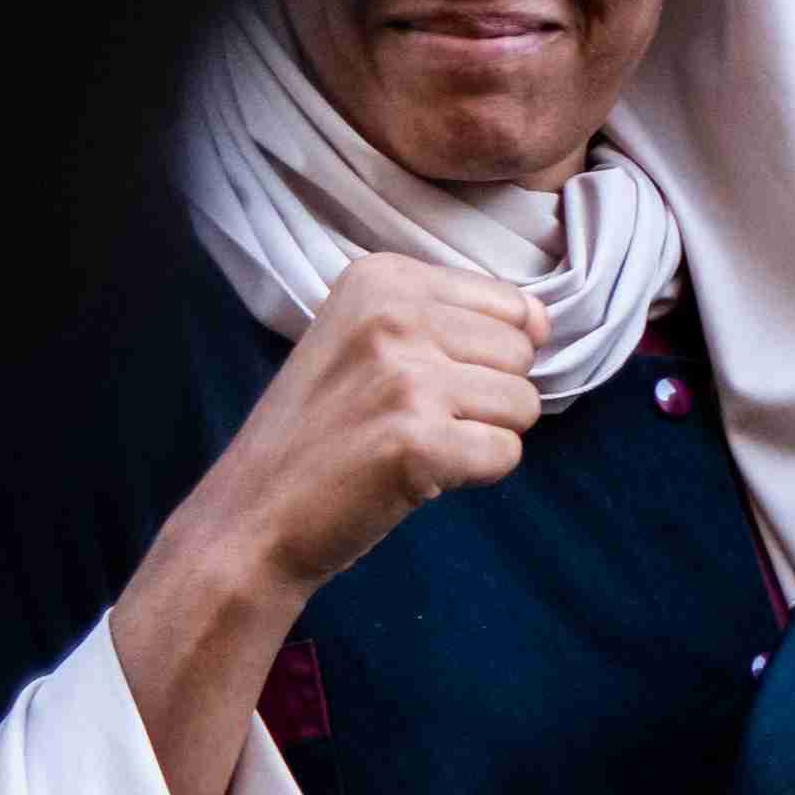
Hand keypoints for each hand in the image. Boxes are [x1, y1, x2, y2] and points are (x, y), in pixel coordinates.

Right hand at [173, 256, 545, 596]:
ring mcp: (404, 377)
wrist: (250, 518)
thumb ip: (450, 317)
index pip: (509, 305)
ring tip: (411, 444)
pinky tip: (414, 475)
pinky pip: (507, 454)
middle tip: (410, 420)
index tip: (417, 379)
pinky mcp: (417, 440)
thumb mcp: (365, 340)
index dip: (482, 356)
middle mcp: (392, 315)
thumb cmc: (321, 432)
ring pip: (524, 404)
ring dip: (479, 436)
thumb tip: (544, 322)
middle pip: (521, 354)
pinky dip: (472, 475)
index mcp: (381, 277)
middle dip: (485, 397)